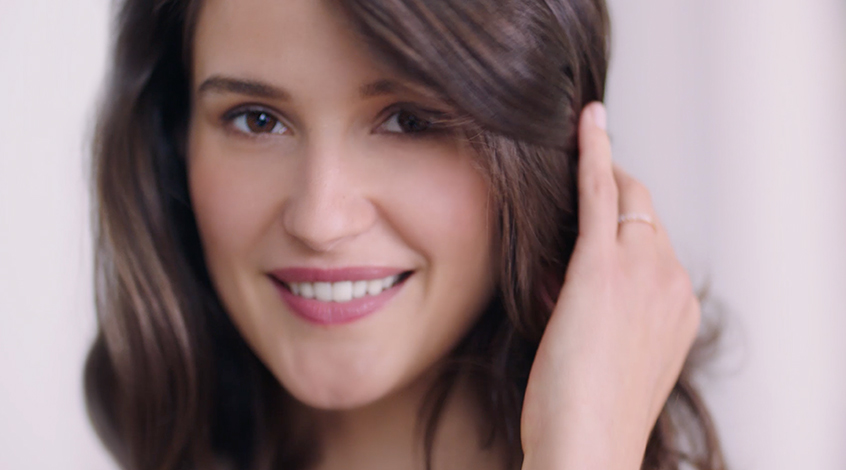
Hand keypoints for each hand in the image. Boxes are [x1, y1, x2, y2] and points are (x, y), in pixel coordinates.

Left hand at [520, 103, 700, 469]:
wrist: (588, 448)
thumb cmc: (589, 417)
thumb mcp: (610, 361)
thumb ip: (604, 316)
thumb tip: (563, 287)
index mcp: (678, 308)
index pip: (656, 243)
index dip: (630, 222)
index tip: (610, 203)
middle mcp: (671, 282)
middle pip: (647, 215)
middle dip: (618, 193)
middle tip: (586, 174)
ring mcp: (643, 271)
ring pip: (627, 199)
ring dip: (602, 178)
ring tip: (579, 152)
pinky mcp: (603, 266)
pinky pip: (601, 192)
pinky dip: (594, 152)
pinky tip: (588, 122)